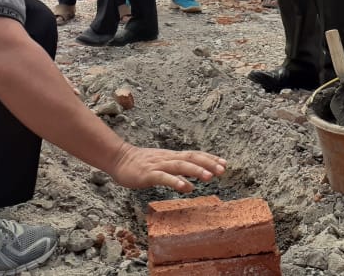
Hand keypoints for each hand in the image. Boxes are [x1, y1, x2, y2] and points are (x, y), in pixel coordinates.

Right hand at [109, 144, 226, 192]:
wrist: (119, 159)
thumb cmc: (141, 165)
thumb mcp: (161, 168)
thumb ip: (176, 175)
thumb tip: (191, 186)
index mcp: (171, 156)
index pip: (194, 155)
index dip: (209, 158)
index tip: (224, 163)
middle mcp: (168, 158)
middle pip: (190, 158)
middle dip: (208, 163)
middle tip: (223, 170)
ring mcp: (158, 165)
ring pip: (180, 166)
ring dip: (196, 170)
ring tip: (209, 177)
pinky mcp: (148, 174)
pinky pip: (163, 177)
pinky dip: (175, 181)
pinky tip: (185, 187)